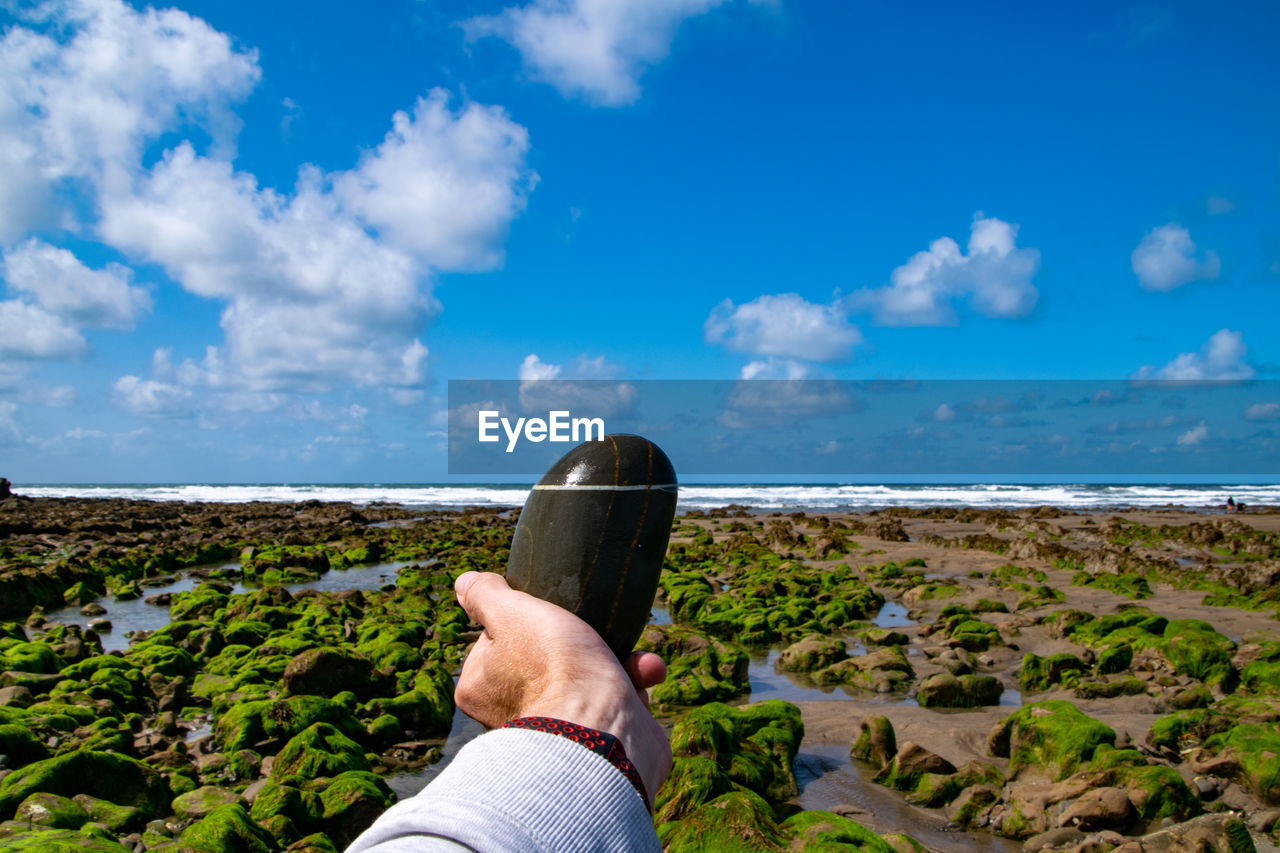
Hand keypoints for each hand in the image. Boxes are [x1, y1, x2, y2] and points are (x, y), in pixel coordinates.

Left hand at [453, 571, 672, 800]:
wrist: (602, 730)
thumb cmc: (553, 667)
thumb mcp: (512, 614)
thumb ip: (487, 596)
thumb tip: (465, 582)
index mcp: (482, 686)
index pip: (500, 639)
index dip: (526, 620)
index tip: (546, 613)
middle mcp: (515, 709)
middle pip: (550, 655)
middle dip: (582, 639)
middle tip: (592, 626)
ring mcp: (557, 724)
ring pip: (588, 675)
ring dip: (618, 657)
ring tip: (630, 654)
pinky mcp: (596, 734)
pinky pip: (614, 697)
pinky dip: (633, 682)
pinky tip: (645, 673)